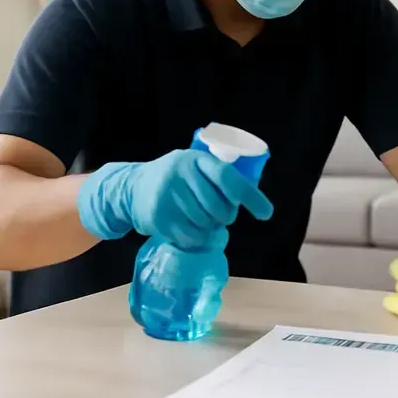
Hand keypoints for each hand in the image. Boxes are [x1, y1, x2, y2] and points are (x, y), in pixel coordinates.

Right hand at [77, 149, 272, 248]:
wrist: (131, 187)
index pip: (228, 178)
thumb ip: (216, 177)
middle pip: (219, 207)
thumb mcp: (194, 166)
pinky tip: (190, 229)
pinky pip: (190, 237)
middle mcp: (180, 174)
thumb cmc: (175, 178)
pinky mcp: (158, 217)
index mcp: (195, 159)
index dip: (250, 196)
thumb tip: (252, 199)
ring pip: (206, 224)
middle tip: (222, 216)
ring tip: (202, 220)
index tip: (266, 213)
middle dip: (226, 216)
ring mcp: (167, 196)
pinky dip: (197, 238)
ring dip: (211, 228)